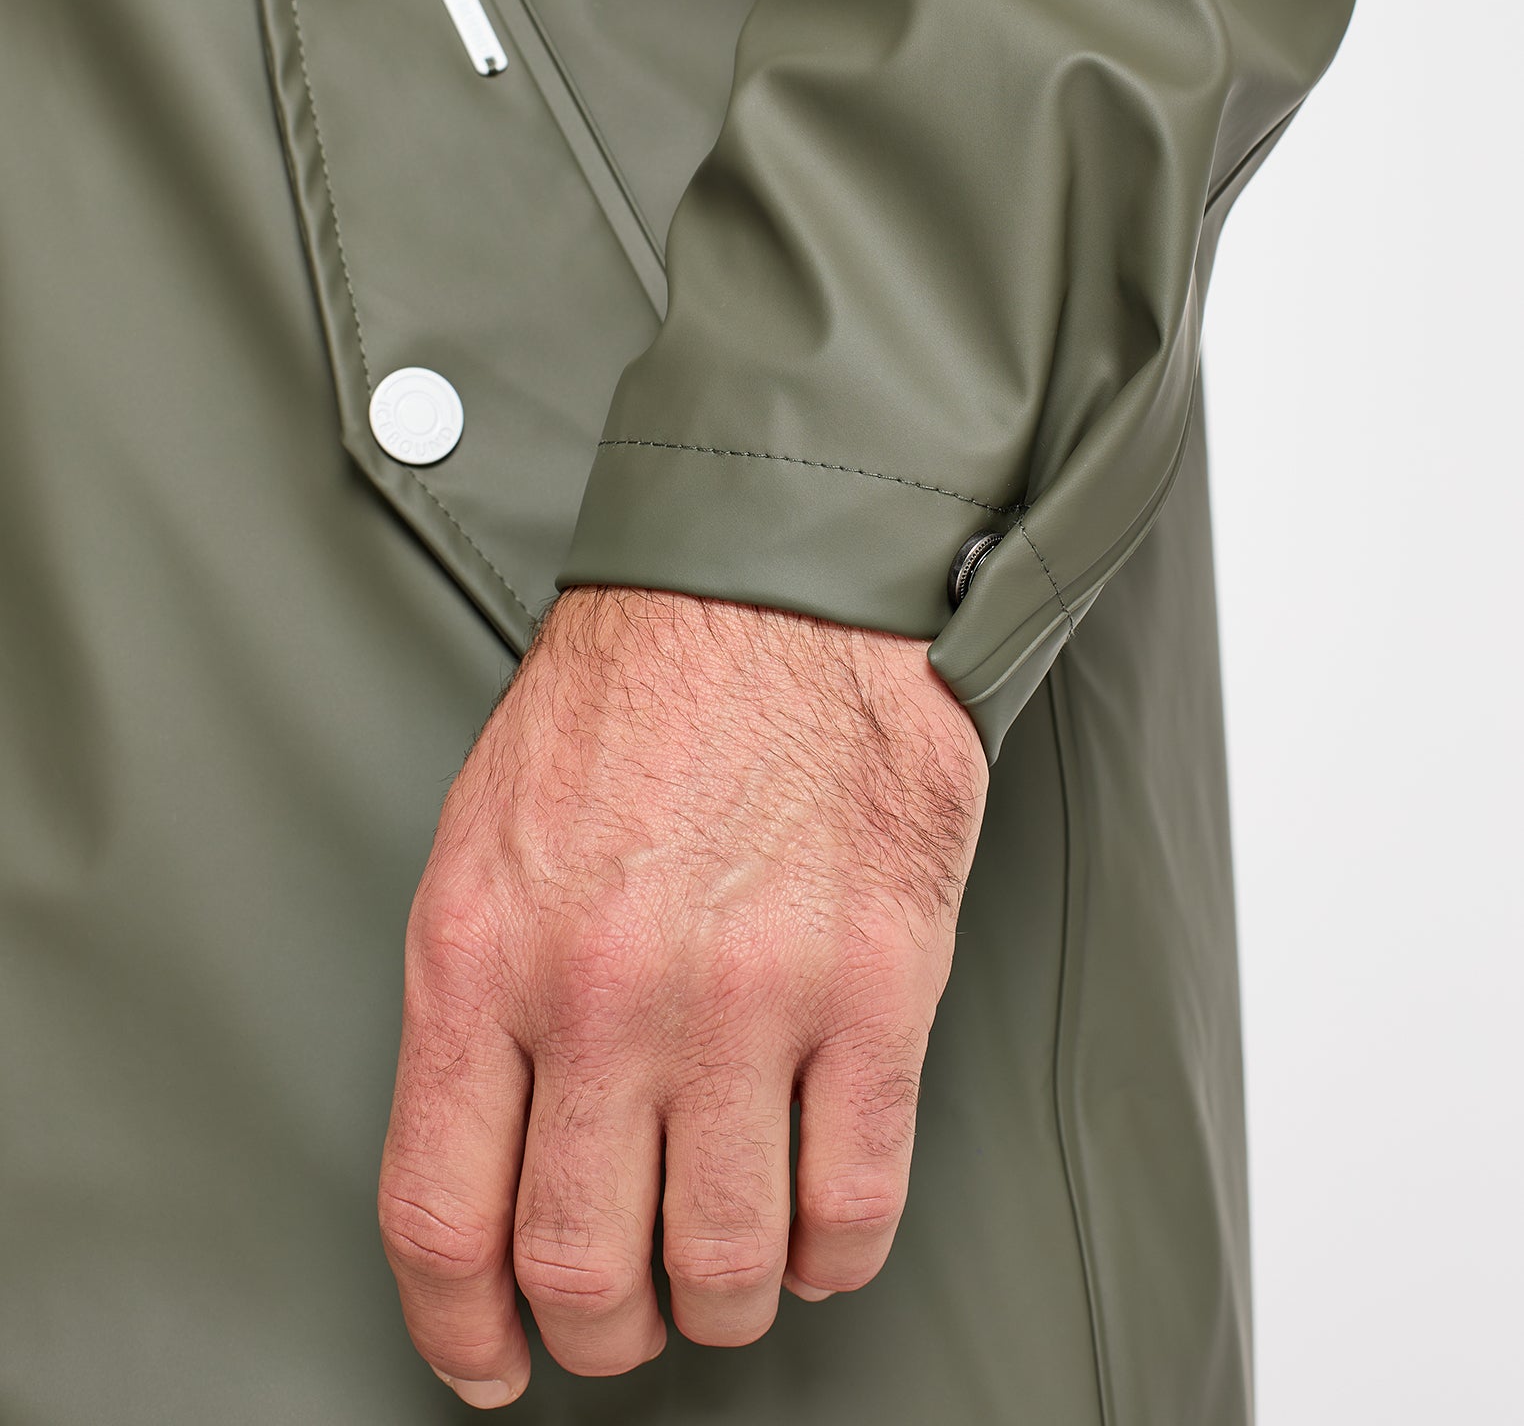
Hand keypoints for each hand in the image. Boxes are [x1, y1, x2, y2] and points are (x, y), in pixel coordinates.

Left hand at [378, 584, 987, 1407]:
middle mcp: (604, 989)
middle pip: (584, 1267)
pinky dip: (834, 1252)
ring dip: (724, 1299)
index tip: (489, 1358)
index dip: (460, 1327)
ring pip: (726, 1263)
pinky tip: (817, 1225)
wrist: (779, 584)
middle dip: (601, 1327)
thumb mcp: (485, 831)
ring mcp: (746, 996)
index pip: (442, 1212)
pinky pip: (855, 1203)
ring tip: (727, 1269)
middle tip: (624, 1313)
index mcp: (482, 951)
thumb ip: (478, 1001)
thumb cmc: (635, 698)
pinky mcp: (874, 985)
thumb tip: (488, 1163)